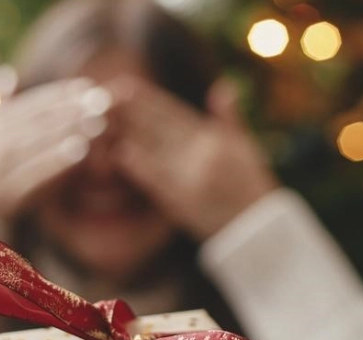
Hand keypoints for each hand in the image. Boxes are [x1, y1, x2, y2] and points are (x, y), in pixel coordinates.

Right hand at [0, 78, 109, 218]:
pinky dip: (57, 161)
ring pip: (40, 145)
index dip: (59, 94)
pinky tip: (80, 151)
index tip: (86, 86)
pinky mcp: (5, 193)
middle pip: (40, 122)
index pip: (31, 105)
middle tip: (102, 102)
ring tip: (98, 123)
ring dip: (70, 131)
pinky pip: (34, 174)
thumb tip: (8, 71)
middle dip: (72, 110)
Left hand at [108, 76, 277, 240]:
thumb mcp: (247, 148)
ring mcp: (191, 175)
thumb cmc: (251, 188)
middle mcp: (202, 152)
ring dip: (128, 133)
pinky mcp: (183, 200)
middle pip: (160, 126)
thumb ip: (231, 118)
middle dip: (132, 110)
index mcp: (216, 139)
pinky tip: (120, 153)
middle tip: (106, 96)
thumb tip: (222, 86)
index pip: (176, 112)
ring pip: (153, 148)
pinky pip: (156, 179)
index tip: (127, 86)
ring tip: (105, 120)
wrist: (258, 230)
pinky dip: (139, 165)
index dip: (150, 99)